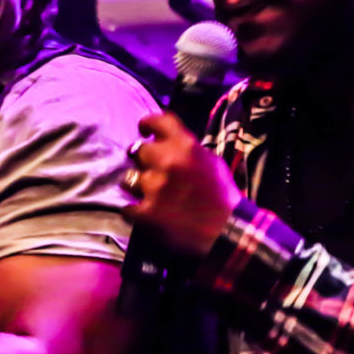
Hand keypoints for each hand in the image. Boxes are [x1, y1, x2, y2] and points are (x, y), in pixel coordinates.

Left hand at [122, 112, 243, 260]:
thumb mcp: (211, 163)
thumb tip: (165, 141)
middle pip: (137, 151)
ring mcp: (154, 187)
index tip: (144, 131)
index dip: (147, 124)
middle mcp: (167, 162)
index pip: (158, 121)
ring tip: (150, 195)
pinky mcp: (145, 212)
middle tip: (151, 171)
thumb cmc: (221, 196)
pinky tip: (147, 214)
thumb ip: (187, 150)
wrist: (227, 232)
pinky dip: (134, 211)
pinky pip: (126, 207)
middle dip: (142, 161)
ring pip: (127, 179)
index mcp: (186, 146)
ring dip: (135, 186)